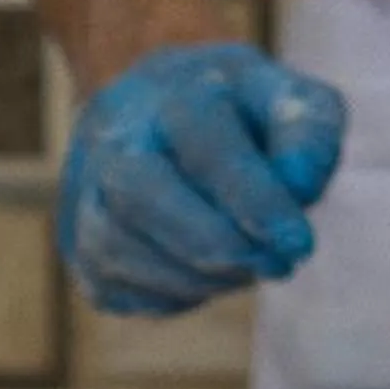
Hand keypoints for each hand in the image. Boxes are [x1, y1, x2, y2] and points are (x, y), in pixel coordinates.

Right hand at [57, 43, 347, 316]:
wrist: (152, 112)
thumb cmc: (236, 114)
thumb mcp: (285, 99)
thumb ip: (310, 131)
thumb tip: (300, 184)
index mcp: (175, 94)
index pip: (208, 149)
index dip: (255, 201)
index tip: (298, 244)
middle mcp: (115, 136)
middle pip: (143, 195)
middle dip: (217, 245)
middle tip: (277, 265)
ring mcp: (85, 192)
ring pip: (122, 251)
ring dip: (198, 276)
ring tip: (246, 264)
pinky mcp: (79, 247)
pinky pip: (119, 289)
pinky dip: (173, 293)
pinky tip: (204, 274)